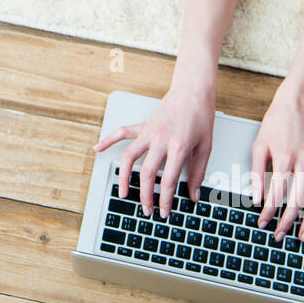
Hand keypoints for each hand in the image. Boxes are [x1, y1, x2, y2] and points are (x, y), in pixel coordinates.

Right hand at [92, 79, 216, 217]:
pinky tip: (98, 149)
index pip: (168, 180)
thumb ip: (199, 172)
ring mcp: (148, 132)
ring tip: (123, 192)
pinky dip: (108, 140)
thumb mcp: (206, 147)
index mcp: (178, 147)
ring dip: (123, 176)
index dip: (165, 200)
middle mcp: (160, 140)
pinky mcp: (142, 125)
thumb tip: (194, 194)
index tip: (164, 211)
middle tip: (146, 209)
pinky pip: (121, 133)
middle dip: (145, 196)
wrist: (193, 91)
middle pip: (146, 173)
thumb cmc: (200, 116)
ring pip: (129, 157)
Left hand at [251, 80, 303, 242]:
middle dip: (287, 222)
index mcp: (285, 160)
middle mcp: (303, 165)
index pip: (276, 195)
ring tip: (303, 236)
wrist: (297, 104)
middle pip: (297, 202)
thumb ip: (256, 172)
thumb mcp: (259, 145)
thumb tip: (256, 196)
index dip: (268, 212)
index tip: (262, 221)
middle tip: (279, 235)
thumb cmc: (276, 122)